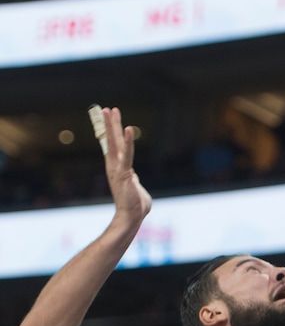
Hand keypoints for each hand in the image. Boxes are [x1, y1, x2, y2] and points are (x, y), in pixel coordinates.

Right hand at [101, 107, 151, 224]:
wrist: (131, 216)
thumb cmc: (136, 205)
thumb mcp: (135, 187)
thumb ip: (134, 180)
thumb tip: (134, 180)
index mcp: (118, 167)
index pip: (113, 146)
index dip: (112, 132)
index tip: (110, 119)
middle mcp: (115, 165)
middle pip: (111, 140)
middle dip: (109, 124)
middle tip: (107, 109)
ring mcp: (118, 168)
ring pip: (115, 143)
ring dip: (112, 126)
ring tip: (110, 110)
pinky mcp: (125, 172)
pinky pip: (128, 154)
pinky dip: (128, 141)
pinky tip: (128, 129)